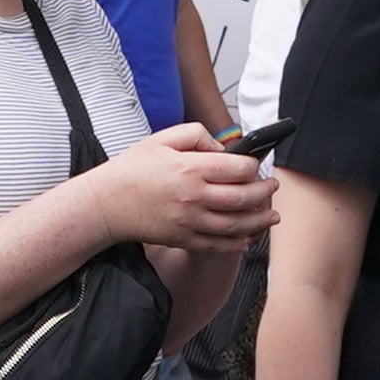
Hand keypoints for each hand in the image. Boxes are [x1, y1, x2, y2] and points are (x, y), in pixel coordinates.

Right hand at [94, 124, 276, 250]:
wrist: (106, 203)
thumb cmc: (132, 169)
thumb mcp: (160, 139)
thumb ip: (195, 135)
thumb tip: (222, 149)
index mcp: (190, 168)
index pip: (239, 169)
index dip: (253, 166)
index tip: (255, 166)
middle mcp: (194, 196)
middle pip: (245, 198)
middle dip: (265, 193)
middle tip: (272, 188)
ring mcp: (191, 221)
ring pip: (238, 224)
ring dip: (260, 220)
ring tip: (271, 216)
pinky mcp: (185, 239)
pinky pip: (220, 244)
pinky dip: (239, 242)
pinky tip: (249, 237)